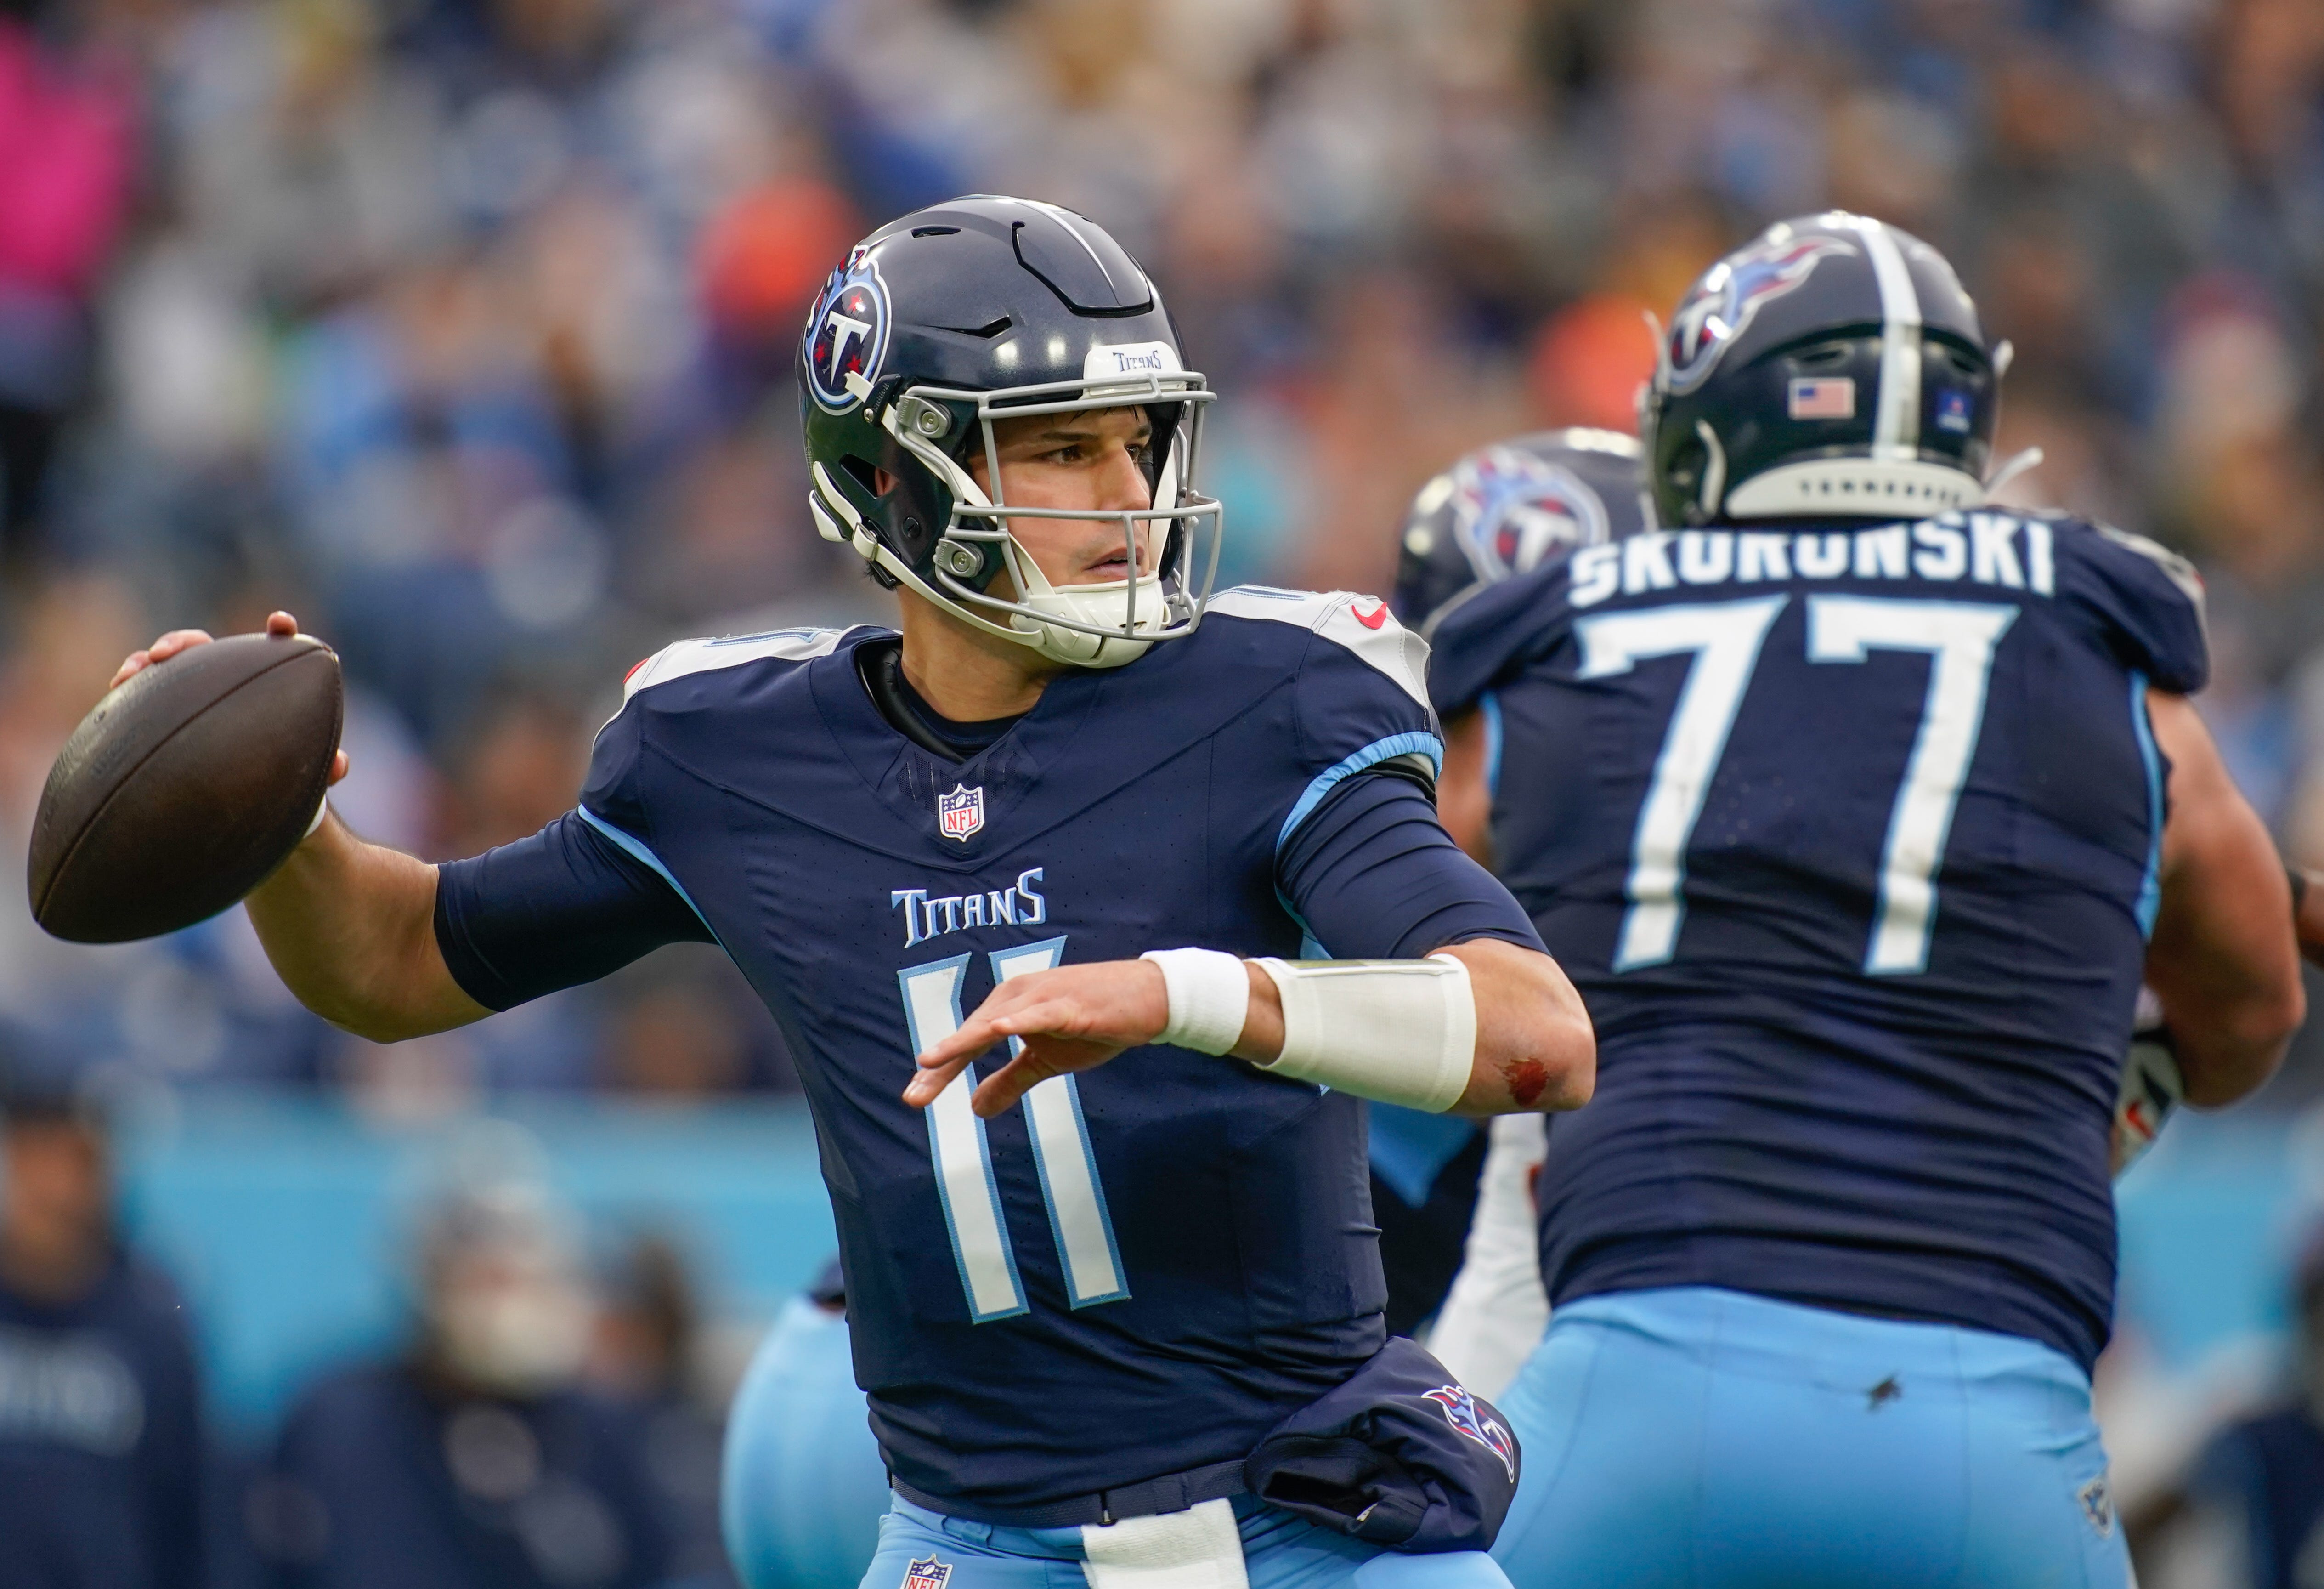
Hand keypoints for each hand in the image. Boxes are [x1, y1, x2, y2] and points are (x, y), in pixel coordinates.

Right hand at [111, 611, 349, 786]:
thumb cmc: (278, 776)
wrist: (241, 799)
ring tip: (134, 670)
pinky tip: (117, 688)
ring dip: (149, 658)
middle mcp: (224, 682)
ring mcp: (190, 693)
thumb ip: (323, 767)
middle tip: (171, 652)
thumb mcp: (301, 772)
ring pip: (168, 666)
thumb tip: (341, 766)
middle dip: (185, 641)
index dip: (281, 632)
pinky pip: (144, 690)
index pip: (276, 650)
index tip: (280, 622)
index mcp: (264, 686)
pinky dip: (131, 682)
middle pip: (204, 648)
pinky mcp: (163, 710)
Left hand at [904, 959, 1171, 1117]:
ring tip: (931, 1062)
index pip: (967, 1043)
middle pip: (971, 1034)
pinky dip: (1017, 1019)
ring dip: (962, 1043)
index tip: (913, 1097)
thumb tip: (974, 1109)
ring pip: (994, 1022)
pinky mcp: (1070, 1004)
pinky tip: (997, 1028)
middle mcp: (1017, 995)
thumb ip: (1009, 1081)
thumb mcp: (1046, 1061)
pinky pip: (1040, 1013)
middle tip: (913, 1097)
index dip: (940, 1071)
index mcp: (1008, 1007)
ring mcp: (1043, 997)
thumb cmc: (1094, 1024)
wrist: (1148, 999)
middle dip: (941, 1065)